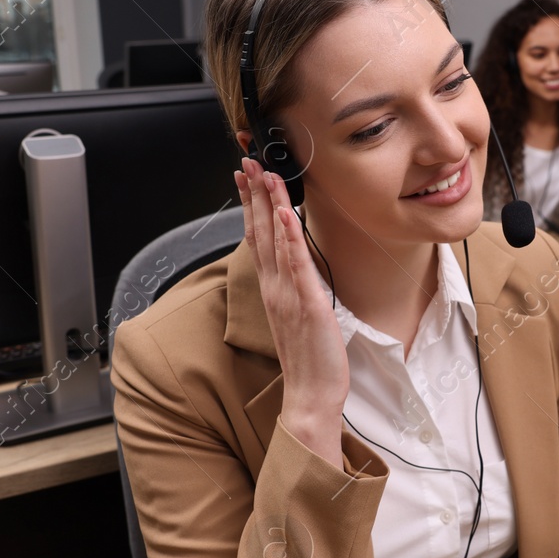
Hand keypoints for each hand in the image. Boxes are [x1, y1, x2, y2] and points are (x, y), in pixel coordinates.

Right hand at [235, 157, 348, 463]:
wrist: (311, 395)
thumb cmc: (310, 360)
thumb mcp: (299, 317)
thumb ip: (295, 289)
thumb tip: (297, 265)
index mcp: (273, 291)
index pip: (259, 240)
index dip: (252, 207)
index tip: (247, 179)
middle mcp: (275, 289)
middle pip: (261, 233)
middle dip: (255, 195)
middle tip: (249, 162)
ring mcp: (288, 295)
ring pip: (276, 241)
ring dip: (271, 206)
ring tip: (265, 174)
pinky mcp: (308, 304)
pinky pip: (297, 264)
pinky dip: (291, 237)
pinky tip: (288, 214)